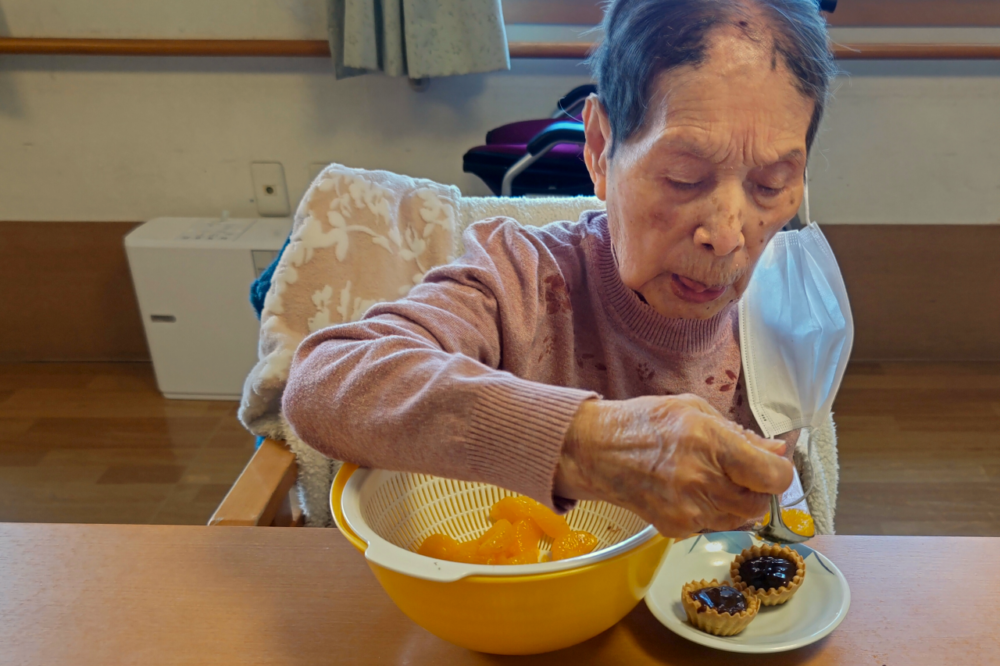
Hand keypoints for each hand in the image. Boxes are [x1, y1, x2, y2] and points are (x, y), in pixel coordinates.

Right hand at [555, 395, 793, 537]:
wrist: (596, 451)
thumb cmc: (644, 422)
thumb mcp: (693, 409)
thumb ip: (738, 433)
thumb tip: (777, 451)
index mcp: (709, 441)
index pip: (772, 476)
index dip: (779, 472)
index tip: (771, 466)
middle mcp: (700, 479)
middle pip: (758, 503)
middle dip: (756, 488)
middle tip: (739, 472)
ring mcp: (688, 509)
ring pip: (739, 519)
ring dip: (736, 503)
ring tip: (711, 480)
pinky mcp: (676, 528)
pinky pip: (713, 527)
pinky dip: (711, 513)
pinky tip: (690, 492)